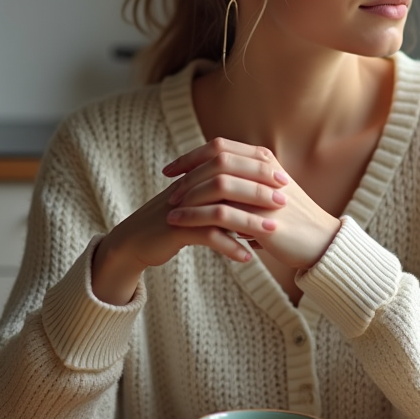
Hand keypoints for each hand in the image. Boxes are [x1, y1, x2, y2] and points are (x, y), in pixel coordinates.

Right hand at [91, 138, 287, 303]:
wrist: (135, 242)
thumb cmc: (171, 222)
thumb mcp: (197, 203)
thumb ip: (221, 192)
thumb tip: (255, 187)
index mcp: (196, 175)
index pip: (231, 161)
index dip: (258, 168)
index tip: (284, 179)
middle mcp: (189, 186)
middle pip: (228, 179)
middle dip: (259, 190)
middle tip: (283, 201)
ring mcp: (182, 207)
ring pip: (220, 208)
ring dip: (249, 220)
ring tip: (272, 231)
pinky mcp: (175, 229)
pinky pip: (206, 236)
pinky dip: (229, 246)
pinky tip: (247, 257)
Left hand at [164, 138, 341, 269]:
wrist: (320, 243)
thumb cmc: (290, 221)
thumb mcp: (265, 195)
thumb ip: (242, 186)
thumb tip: (212, 184)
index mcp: (263, 161)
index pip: (219, 147)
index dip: (192, 156)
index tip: (171, 169)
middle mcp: (263, 171)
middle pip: (215, 161)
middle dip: (187, 175)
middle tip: (169, 189)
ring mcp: (263, 194)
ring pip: (215, 184)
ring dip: (188, 196)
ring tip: (170, 209)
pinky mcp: (261, 219)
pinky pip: (219, 214)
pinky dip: (194, 217)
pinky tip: (179, 224)